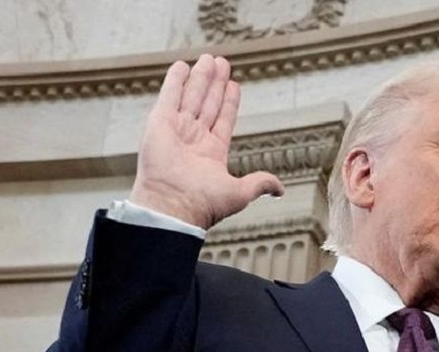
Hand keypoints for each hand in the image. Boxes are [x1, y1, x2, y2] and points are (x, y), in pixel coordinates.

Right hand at [129, 54, 282, 228]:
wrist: (174, 205)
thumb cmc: (204, 204)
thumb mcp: (240, 192)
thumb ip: (260, 183)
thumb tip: (279, 189)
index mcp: (211, 153)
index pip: (223, 120)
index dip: (228, 102)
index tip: (234, 85)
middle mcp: (193, 139)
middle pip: (207, 103)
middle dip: (215, 83)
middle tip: (222, 62)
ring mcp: (176, 130)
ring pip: (192, 96)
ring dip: (200, 77)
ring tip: (210, 59)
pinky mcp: (159, 123)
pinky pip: (169, 96)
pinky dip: (175, 81)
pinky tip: (182, 66)